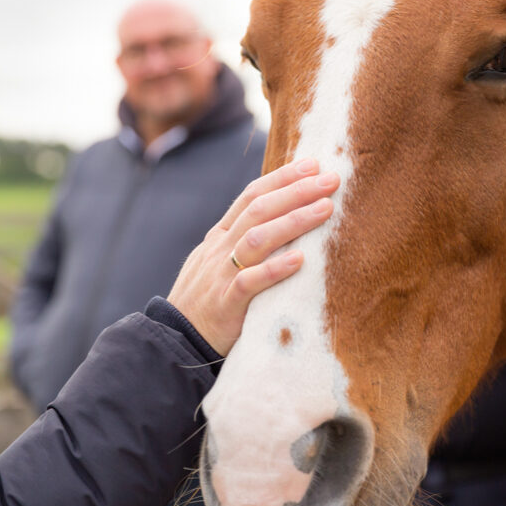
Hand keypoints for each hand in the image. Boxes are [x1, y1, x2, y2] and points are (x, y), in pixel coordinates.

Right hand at [168, 158, 338, 354]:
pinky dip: (275, 269)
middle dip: (297, 191)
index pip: (251, 196)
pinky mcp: (226, 304)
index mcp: (219, 236)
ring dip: (294, 221)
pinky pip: (250, 282)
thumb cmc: (206, 302)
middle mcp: (219, 249)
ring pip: (258, 239)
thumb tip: (282, 222)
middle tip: (331, 179)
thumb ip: (244, 242)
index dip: (282, 178)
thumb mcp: (218, 263)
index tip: (312, 164)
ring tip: (326, 208)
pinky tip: (300, 260)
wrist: (174, 341)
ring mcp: (221, 275)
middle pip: (259, 210)